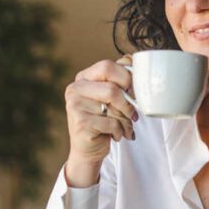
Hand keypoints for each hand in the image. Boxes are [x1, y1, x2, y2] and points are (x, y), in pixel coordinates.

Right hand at [64, 55, 136, 186]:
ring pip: (113, 106)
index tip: (133, 92)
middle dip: (128, 103)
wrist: (88, 149)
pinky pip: (111, 123)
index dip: (126, 78)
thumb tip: (133, 59)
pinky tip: (117, 136)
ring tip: (126, 127)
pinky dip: (120, 131)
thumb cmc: (103, 120)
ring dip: (126, 120)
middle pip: (112, 88)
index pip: (107, 66)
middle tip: (133, 114)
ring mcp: (75, 105)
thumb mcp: (110, 97)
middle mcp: (75, 88)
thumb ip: (119, 78)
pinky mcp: (80, 123)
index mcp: (83, 78)